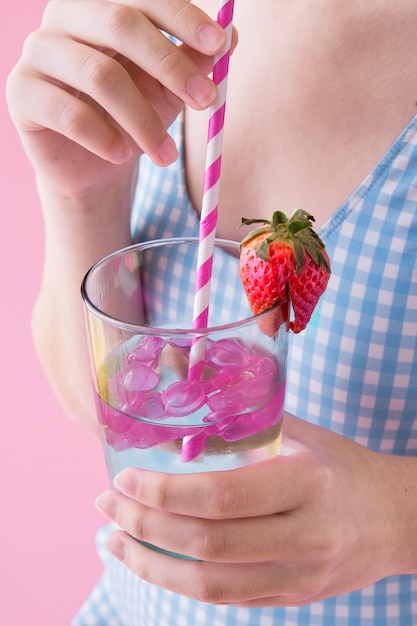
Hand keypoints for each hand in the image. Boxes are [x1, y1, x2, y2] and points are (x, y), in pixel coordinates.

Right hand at [6, 0, 229, 196]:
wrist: (92, 162)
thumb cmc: (132, 116)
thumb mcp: (169, 89)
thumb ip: (194, 62)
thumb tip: (231, 36)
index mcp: (103, 4)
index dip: (182, 17)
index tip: (220, 45)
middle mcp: (66, 15)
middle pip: (121, 23)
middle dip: (171, 64)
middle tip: (206, 101)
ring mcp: (38, 51)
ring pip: (99, 75)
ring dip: (143, 120)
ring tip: (167, 155)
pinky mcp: (22, 93)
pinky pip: (68, 113)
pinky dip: (104, 137)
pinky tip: (122, 156)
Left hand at [95, 413, 416, 606]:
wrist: (400, 519)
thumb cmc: (346, 467)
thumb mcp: (304, 433)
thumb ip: (245, 415)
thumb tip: (185, 383)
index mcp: (307, 483)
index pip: (223, 496)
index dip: (164, 493)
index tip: (125, 480)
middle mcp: (305, 536)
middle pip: (208, 545)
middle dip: (144, 528)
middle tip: (105, 507)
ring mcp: (299, 576)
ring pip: (210, 585)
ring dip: (150, 565)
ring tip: (111, 542)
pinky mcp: (293, 597)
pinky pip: (226, 597)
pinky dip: (180, 581)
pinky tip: (153, 562)